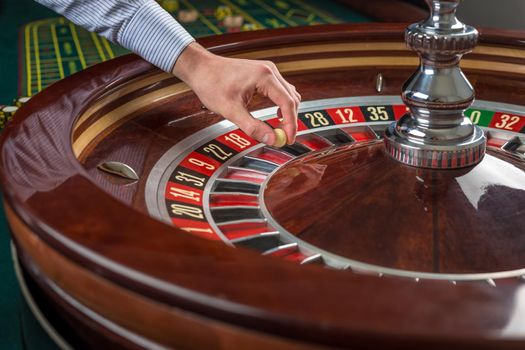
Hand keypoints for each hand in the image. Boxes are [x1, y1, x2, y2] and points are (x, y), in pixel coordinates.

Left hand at [173, 43, 300, 145]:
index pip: (288, 103)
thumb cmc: (211, 84)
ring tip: (281, 129)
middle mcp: (270, 71)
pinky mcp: (263, 73)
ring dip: (288, 111)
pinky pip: (280, 89)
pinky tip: (275, 114)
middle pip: (292, 98)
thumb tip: (271, 139)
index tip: (288, 139)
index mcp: (264, 77)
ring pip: (288, 94)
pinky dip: (282, 103)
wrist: (200, 68)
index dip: (291, 124)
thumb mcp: (231, 110)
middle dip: (291, 120)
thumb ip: (252, 126)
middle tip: (285, 138)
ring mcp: (267, 70)